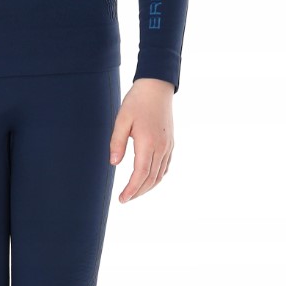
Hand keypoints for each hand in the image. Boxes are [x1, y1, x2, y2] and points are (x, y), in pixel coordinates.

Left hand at [109, 77, 173, 202]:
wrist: (157, 86)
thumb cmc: (137, 101)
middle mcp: (161, 147)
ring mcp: (168, 145)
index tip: (122, 199)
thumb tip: (114, 164)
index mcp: (148, 142)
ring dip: (148, 187)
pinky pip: (165, 166)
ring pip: (160, 175)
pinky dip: (157, 177)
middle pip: (151, 179)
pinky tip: (148, 178)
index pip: (141, 174)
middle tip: (125, 199)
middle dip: (138, 192)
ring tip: (134, 192)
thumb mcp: (122, 119)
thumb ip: (117, 142)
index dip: (132, 190)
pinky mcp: (170, 142)